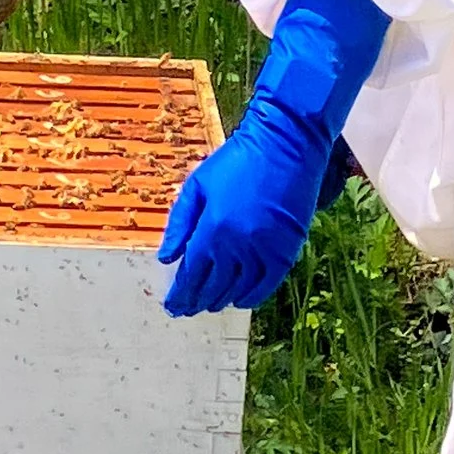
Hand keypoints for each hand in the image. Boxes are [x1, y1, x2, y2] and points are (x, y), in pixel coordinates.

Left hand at [157, 0, 391, 316]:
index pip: (191, 274)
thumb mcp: (198, 185)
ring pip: (238, 288)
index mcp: (212, 228)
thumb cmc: (237, 160)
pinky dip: (252, 296)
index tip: (172, 305)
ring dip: (221, 300)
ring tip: (209, 305)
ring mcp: (265, 249)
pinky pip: (267, 285)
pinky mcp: (288, 250)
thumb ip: (179, 224)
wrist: (285, 143)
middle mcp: (237, 245)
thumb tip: (165, 258)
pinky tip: (240, 299)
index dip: (180, 293)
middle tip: (186, 309)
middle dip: (196, 300)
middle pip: (213, 285)